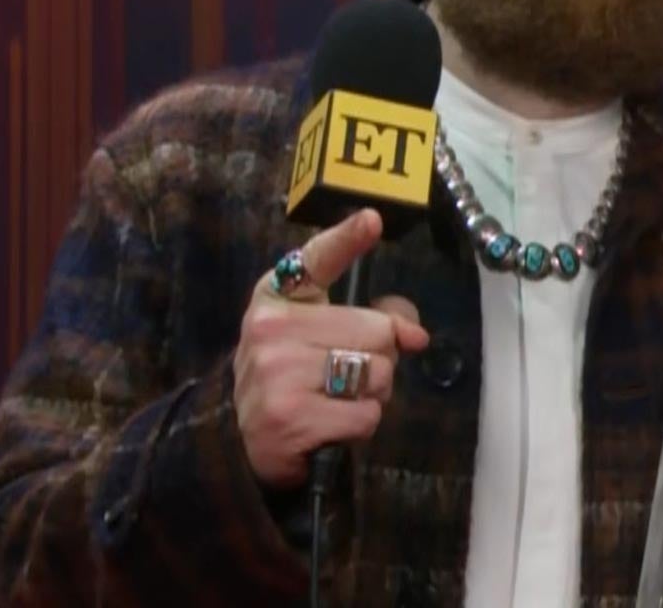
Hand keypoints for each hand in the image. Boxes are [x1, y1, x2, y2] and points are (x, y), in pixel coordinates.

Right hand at [233, 209, 428, 488]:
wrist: (248, 442)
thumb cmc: (296, 377)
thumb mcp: (322, 334)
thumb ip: (373, 318)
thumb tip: (414, 335)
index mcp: (275, 299)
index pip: (316, 260)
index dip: (347, 239)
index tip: (372, 220)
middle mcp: (268, 329)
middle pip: (378, 330)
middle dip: (379, 358)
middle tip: (344, 375)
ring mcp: (276, 374)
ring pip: (378, 373)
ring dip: (372, 393)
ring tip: (336, 399)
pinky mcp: (289, 418)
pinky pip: (366, 414)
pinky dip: (362, 424)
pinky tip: (331, 425)